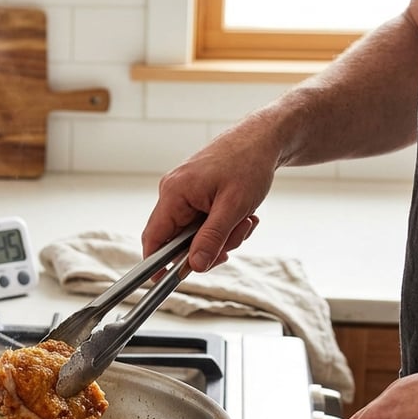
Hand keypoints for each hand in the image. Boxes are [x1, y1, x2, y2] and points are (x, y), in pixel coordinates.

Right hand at [141, 115, 280, 269]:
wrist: (263, 138)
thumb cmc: (248, 163)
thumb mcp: (233, 207)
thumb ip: (212, 238)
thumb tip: (194, 265)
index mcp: (174, 193)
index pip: (154, 237)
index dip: (157, 263)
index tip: (166, 281)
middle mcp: (173, 193)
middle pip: (178, 239)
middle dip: (208, 246)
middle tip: (233, 239)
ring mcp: (184, 193)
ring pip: (194, 233)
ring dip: (222, 235)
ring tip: (244, 220)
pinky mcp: (196, 193)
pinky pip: (203, 222)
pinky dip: (223, 225)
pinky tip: (241, 214)